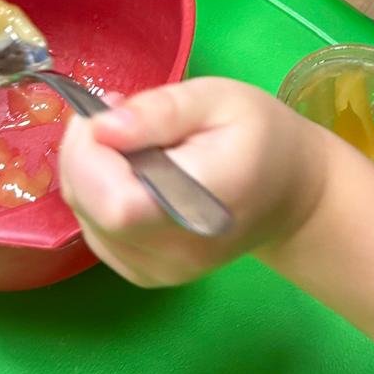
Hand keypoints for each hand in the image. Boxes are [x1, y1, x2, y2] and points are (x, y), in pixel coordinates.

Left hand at [58, 79, 330, 286]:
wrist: (289, 194)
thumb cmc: (259, 136)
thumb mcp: (219, 99)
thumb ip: (162, 110)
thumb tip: (102, 128)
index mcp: (202, 201)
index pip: (117, 202)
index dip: (91, 155)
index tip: (111, 109)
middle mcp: (176, 251)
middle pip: (91, 206)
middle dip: (83, 150)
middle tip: (117, 113)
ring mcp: (158, 270)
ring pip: (84, 216)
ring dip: (88, 169)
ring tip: (130, 139)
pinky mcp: (144, 274)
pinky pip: (93, 229)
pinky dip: (95, 193)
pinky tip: (128, 169)